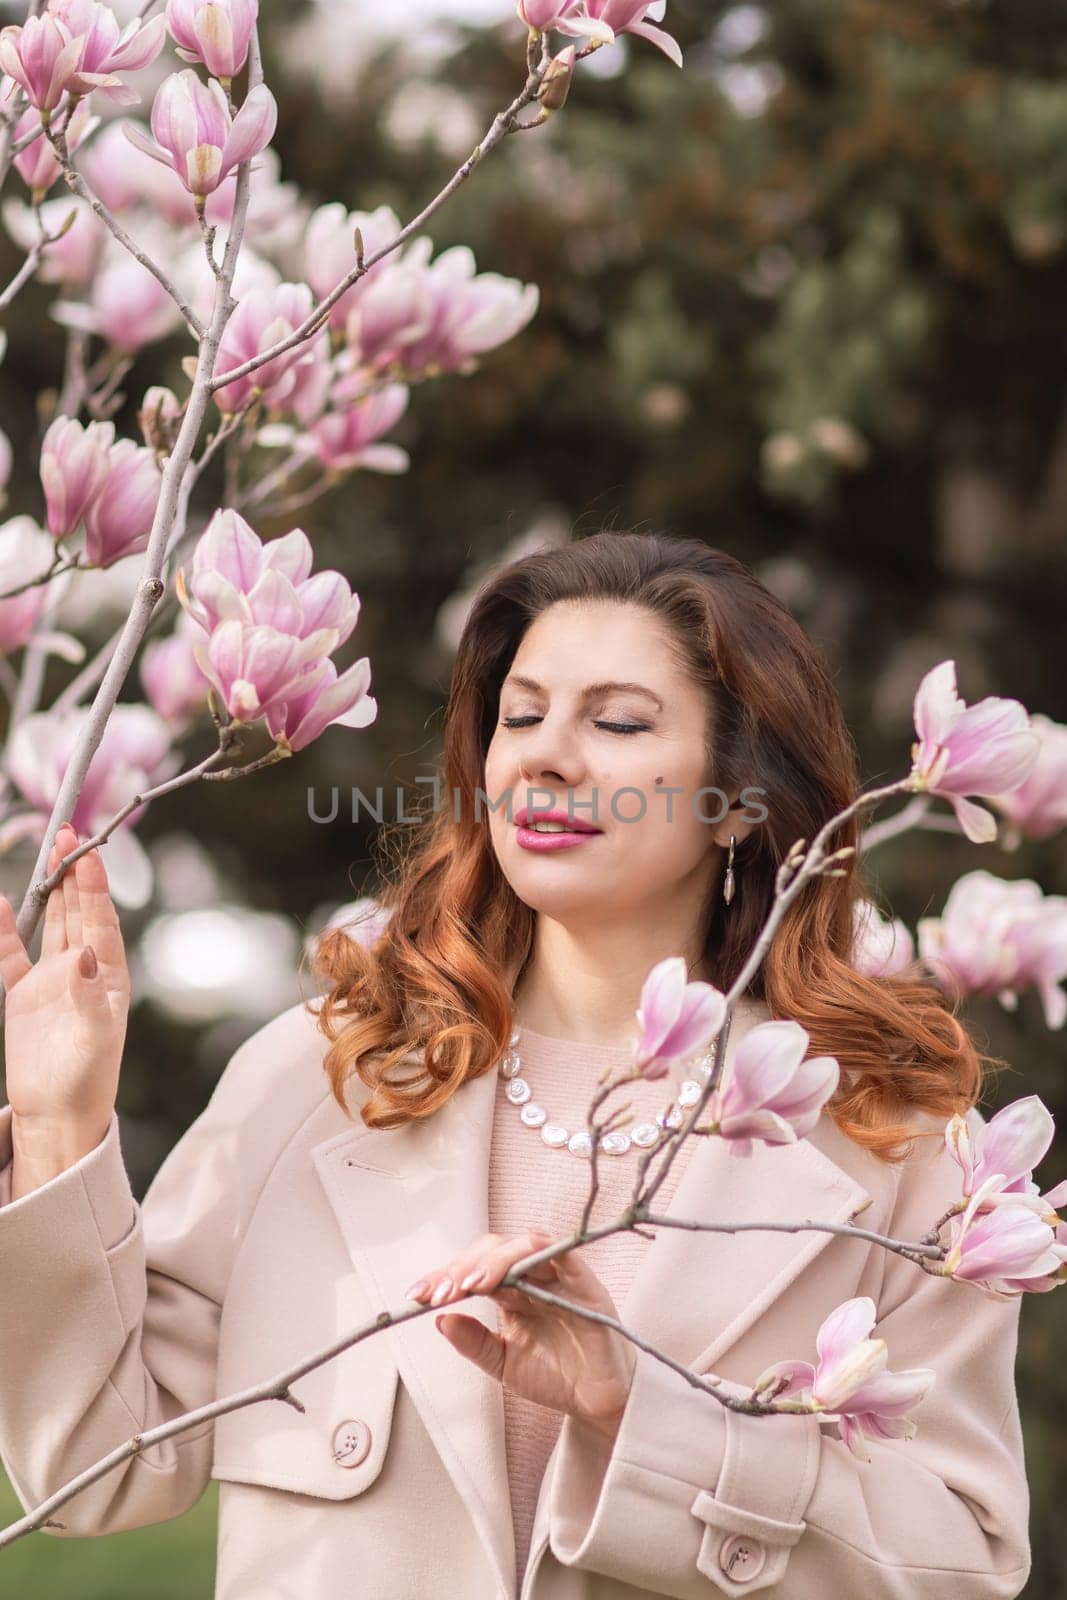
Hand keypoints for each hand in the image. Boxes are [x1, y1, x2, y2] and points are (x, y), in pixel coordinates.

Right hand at [0, 821, 129, 1141]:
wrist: (58, 1115)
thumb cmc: (88, 1080)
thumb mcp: (96, 1040)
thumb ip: (90, 997)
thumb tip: (85, 954)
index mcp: (109, 975)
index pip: (101, 920)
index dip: (94, 885)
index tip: (87, 850)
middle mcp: (84, 970)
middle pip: (78, 911)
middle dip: (73, 873)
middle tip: (66, 833)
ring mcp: (52, 980)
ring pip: (52, 923)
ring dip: (50, 891)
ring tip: (47, 852)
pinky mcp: (24, 996)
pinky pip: (12, 954)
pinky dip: (6, 930)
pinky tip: (2, 904)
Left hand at [406, 1229, 637, 1439]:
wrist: (598, 1403)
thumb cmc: (556, 1377)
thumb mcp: (503, 1363)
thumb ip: (474, 1342)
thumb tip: (439, 1318)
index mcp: (512, 1292)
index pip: (473, 1270)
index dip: (444, 1277)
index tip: (416, 1295)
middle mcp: (534, 1278)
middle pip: (492, 1251)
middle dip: (460, 1267)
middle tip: (439, 1293)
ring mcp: (560, 1277)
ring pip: (522, 1246)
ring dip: (490, 1261)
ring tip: (467, 1286)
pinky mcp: (586, 1283)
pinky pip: (563, 1253)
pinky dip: (536, 1252)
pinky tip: (511, 1267)